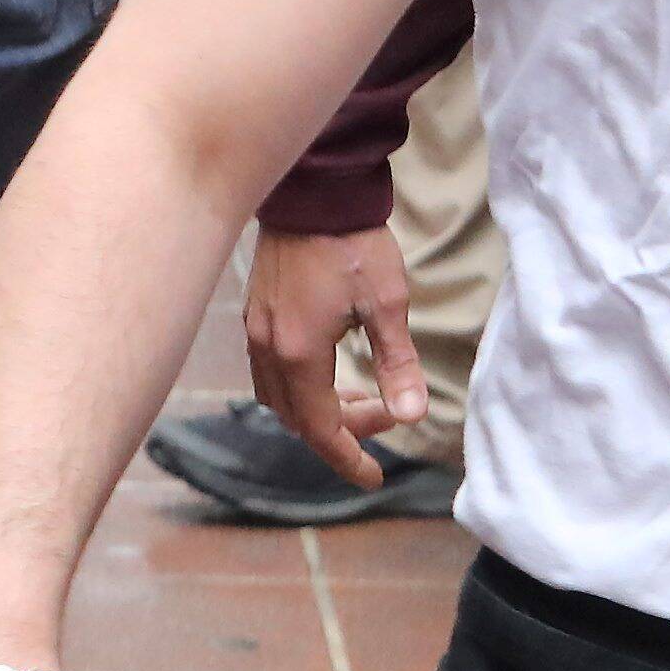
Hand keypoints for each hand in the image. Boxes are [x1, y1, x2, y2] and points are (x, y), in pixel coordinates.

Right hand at [241, 225, 423, 481]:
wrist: (315, 191)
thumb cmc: (353, 244)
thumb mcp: (387, 305)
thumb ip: (397, 364)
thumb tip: (412, 416)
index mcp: (300, 351)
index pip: (319, 427)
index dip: (347, 458)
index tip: (375, 478)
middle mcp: (269, 346)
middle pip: (297, 416)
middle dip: (340, 431)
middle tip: (385, 418)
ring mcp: (257, 328)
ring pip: (279, 396)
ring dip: (318, 409)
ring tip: (361, 397)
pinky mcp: (256, 312)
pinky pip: (270, 370)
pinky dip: (300, 386)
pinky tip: (329, 369)